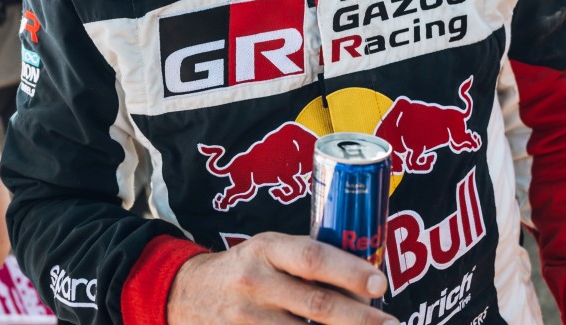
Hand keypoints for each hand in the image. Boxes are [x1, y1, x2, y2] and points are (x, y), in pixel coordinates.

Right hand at [168, 232, 395, 323]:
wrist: (184, 294)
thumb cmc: (244, 270)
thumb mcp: (268, 251)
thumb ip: (307, 260)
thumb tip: (366, 277)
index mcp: (267, 249)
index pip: (312, 257)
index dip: (349, 271)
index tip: (380, 283)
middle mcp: (255, 283)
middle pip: (316, 305)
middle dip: (360, 319)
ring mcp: (245, 320)